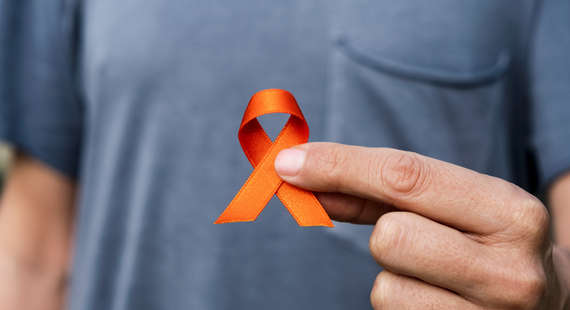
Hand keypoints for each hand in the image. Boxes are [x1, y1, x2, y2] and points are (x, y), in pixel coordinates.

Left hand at [275, 143, 568, 308]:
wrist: (550, 306)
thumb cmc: (484, 244)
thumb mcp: (451, 207)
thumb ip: (376, 192)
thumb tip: (301, 176)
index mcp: (510, 213)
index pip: (405, 177)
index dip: (338, 165)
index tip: (290, 163)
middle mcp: (510, 271)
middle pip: (390, 236)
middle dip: (384, 234)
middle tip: (415, 241)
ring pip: (384, 288)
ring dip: (394, 277)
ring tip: (437, 280)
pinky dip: (402, 305)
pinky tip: (437, 303)